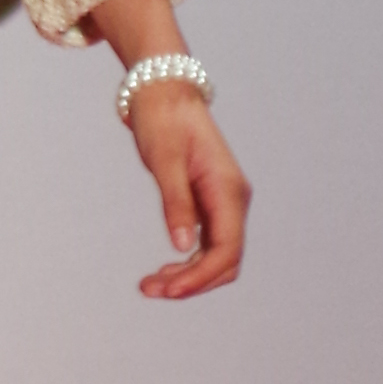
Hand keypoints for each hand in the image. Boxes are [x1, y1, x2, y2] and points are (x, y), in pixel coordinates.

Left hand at [126, 84, 249, 300]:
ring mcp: (224, 202)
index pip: (226, 250)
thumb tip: (183, 246)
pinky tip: (162, 270)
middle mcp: (233, 200)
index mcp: (228, 190)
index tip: (168, 291)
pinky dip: (188, 262)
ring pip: (217, 257)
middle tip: (149, 290)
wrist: (164, 92)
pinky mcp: (211, 203)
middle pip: (225, 261)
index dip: (200, 277)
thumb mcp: (164, 161)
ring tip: (150, 285)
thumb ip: (176, 204)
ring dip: (188, 276)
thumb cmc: (163, 120)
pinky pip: (208, 244)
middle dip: (192, 282)